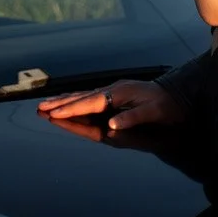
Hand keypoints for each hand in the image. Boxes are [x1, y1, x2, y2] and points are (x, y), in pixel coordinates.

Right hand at [36, 79, 182, 133]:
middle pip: (81, 98)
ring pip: (83, 97)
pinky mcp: (114, 96)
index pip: (89, 103)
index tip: (53, 114)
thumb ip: (132, 118)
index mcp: (118, 94)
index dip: (71, 110)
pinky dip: (76, 101)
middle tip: (40, 108)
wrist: (177, 96)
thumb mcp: (153, 112)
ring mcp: (112, 92)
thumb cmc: (166, 106)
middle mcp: (112, 91)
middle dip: (60, 104)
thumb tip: (111, 126)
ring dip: (64, 102)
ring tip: (46, 106)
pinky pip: (90, 100)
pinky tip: (69, 103)